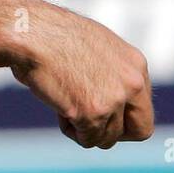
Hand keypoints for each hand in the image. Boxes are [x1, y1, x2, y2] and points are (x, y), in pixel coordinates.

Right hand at [5, 0, 153, 148]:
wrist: (30, 32)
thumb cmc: (50, 35)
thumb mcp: (94, 47)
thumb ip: (111, 72)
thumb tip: (105, 93)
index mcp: (135, 65)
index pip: (143, 108)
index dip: (122, 117)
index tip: (101, 112)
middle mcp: (132, 83)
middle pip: (140, 131)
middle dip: (115, 133)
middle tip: (90, 124)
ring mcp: (114, 99)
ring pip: (108, 138)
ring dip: (85, 129)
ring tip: (63, 105)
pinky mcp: (92, 113)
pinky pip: (87, 139)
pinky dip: (70, 130)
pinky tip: (58, 108)